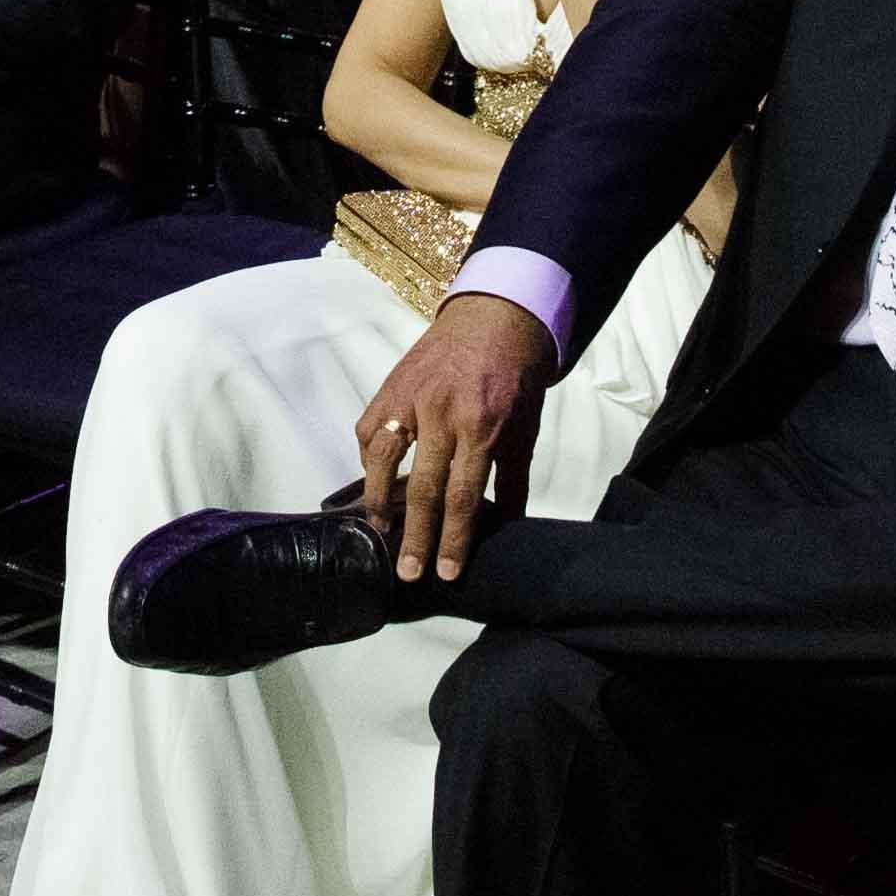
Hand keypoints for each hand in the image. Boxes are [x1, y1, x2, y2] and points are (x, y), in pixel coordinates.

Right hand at [353, 293, 548, 582]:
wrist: (494, 321)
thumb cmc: (513, 381)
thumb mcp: (525, 431)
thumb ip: (513, 480)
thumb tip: (505, 527)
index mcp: (481, 427)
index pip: (463, 497)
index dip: (454, 540)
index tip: (447, 573)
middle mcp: (441, 414)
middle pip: (422, 489)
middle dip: (415, 537)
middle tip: (408, 573)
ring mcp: (410, 398)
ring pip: (383, 460)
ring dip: (379, 502)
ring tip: (380, 532)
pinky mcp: (390, 387)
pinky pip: (370, 432)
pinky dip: (369, 462)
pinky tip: (375, 484)